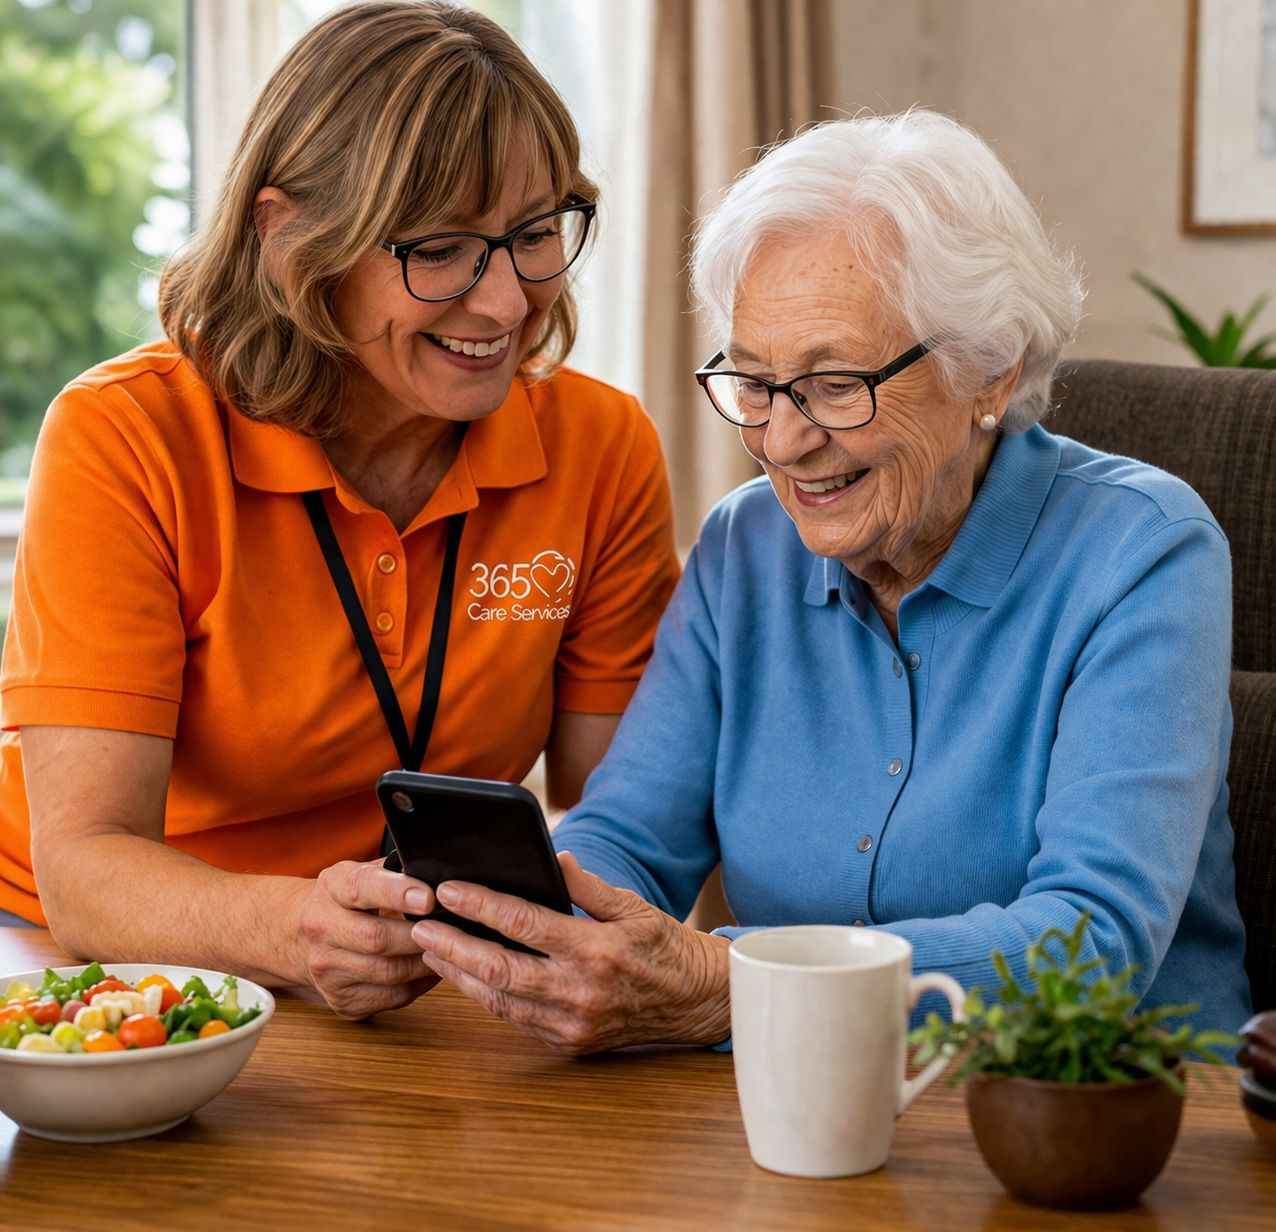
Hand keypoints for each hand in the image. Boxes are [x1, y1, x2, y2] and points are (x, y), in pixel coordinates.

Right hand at [295, 859, 441, 1019]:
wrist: (299, 934)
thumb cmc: (348, 900)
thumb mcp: (364, 872)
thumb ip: (398, 871)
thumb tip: (443, 876)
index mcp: (332, 887)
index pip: (361, 888)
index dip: (397, 893)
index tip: (429, 898)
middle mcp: (322, 927)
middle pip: (377, 938)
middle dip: (420, 935)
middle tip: (450, 929)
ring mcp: (327, 968)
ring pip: (388, 972)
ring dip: (424, 963)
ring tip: (446, 949)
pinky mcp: (341, 999)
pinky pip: (391, 997)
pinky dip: (418, 985)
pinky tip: (430, 970)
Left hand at [410, 853, 731, 1053]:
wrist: (698, 1002)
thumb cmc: (665, 947)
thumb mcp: (632, 905)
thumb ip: (586, 885)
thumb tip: (552, 857)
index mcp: (595, 949)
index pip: (523, 923)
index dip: (480, 905)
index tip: (449, 889)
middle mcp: (579, 991)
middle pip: (498, 968)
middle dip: (452, 944)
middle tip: (420, 924)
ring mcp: (572, 1023)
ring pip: (499, 1000)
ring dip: (459, 974)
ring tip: (430, 949)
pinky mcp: (570, 1043)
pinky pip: (516, 1019)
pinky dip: (486, 997)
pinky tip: (467, 977)